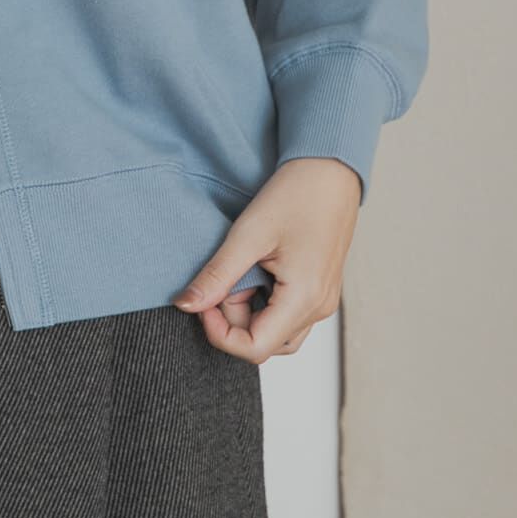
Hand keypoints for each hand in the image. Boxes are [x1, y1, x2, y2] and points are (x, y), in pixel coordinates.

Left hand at [171, 156, 362, 363]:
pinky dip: (263, 300)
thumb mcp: (248, 234)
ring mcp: (322, 300)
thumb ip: (217, 275)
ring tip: (241, 268)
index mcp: (304, 299)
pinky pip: (287, 312)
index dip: (220, 333)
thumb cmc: (297, 195)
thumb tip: (186, 305)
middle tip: (225, 274)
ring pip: (275, 329)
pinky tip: (256, 267)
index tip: (202, 302)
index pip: (254, 348)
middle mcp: (319, 308)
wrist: (330, 169)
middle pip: (264, 340)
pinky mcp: (319, 289)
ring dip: (248, 308)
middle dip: (233, 315)